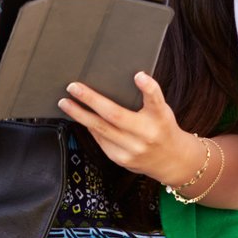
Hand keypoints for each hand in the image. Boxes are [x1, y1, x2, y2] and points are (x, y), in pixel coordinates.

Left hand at [58, 74, 199, 184]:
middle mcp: (146, 134)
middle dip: (91, 100)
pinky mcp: (121, 159)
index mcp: (160, 118)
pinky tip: (80, 118)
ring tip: (65, 103)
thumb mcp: (162, 110)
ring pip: (101, 129)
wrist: (172, 161)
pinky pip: (100, 140)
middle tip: (73, 87)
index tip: (139, 75)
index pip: (155, 101)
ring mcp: (132, 149)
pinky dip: (89, 127)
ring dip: (80, 115)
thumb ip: (148, 98)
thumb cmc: (162, 128)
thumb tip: (128, 78)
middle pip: (115, 115)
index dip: (148, 88)